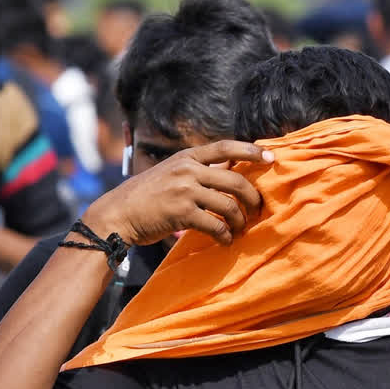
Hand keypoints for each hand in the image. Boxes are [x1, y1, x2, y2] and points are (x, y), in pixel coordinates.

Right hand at [81, 140, 271, 245]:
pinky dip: (225, 236)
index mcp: (186, 157)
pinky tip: (225, 241)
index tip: (271, 157)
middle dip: (253, 198)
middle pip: (236, 181)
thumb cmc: (147, 196)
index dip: (251, 150)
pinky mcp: (182, 213)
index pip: (225, 147)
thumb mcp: (171, 172)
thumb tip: (230, 172)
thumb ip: (196, 170)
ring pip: (229, 205)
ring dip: (240, 221)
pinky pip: (216, 226)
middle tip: (258, 210)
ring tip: (240, 229)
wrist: (118, 214)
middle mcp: (187, 170)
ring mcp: (184, 191)